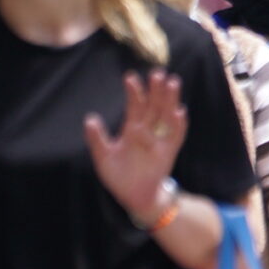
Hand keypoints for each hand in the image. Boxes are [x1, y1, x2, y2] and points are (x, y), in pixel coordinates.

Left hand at [84, 71, 187, 220]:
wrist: (134, 196)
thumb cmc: (119, 175)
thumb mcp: (103, 157)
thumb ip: (97, 139)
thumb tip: (90, 119)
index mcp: (132, 128)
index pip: (135, 106)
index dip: (133, 92)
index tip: (130, 76)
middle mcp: (148, 130)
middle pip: (154, 106)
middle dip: (156, 90)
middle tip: (158, 72)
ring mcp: (160, 140)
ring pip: (167, 115)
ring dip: (170, 100)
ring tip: (173, 83)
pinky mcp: (169, 151)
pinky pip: (176, 136)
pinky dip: (179, 124)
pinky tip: (179, 112)